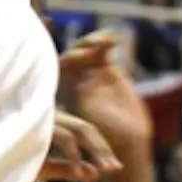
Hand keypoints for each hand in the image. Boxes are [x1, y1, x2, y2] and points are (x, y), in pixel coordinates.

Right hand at [41, 110, 121, 181]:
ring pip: (79, 130)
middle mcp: (48, 114)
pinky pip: (64, 138)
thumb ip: (66, 169)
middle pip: (85, 128)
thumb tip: (96, 174)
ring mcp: (42, 117)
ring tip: (106, 169)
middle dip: (102, 149)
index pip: (84, 130)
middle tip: (117, 168)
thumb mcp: (44, 168)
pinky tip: (78, 173)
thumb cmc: (10, 162)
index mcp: (51, 121)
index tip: (116, 167)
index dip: (101, 147)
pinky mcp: (36, 124)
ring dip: (96, 150)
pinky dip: (74, 157)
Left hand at [59, 32, 152, 155]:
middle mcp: (73, 80)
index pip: (57, 69)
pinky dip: (105, 41)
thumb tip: (64, 109)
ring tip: (105, 40)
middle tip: (92, 47)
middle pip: (69, 55)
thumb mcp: (84, 129)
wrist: (124, 142)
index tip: (78, 57)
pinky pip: (101, 50)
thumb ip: (76, 115)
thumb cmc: (102, 141)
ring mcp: (88, 73)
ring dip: (91, 42)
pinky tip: (113, 39)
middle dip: (79, 48)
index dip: (67, 59)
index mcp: (63, 93)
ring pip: (84, 50)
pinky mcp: (105, 68)